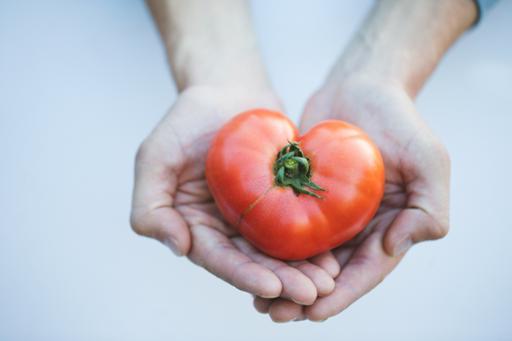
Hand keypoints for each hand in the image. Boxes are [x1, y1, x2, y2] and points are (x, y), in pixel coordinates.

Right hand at [130, 85, 340, 304]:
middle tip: (315, 293)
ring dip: (304, 269)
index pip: (219, 259)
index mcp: (196, 226)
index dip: (244, 276)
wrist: (228, 91)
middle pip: (255, 263)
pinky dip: (315, 241)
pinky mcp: (281, 201)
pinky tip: (335, 252)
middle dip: (283, 282)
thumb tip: (179, 247)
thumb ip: (150, 205)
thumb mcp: (155, 156)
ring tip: (330, 280)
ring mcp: (256, 216)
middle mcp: (227, 228)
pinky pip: (299, 224)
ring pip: (280, 251)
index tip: (272, 287)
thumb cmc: (187, 121)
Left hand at [253, 77, 449, 320]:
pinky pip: (284, 224)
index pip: (363, 273)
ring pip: (303, 256)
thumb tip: (395, 247)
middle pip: (329, 273)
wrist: (362, 85)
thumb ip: (428, 208)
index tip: (312, 313)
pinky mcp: (302, 194)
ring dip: (281, 278)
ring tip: (256, 298)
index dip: (339, 296)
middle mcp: (355, 227)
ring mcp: (327, 213)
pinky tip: (247, 256)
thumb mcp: (428, 160)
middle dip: (302, 297)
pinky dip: (269, 245)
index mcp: (387, 227)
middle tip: (273, 312)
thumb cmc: (400, 120)